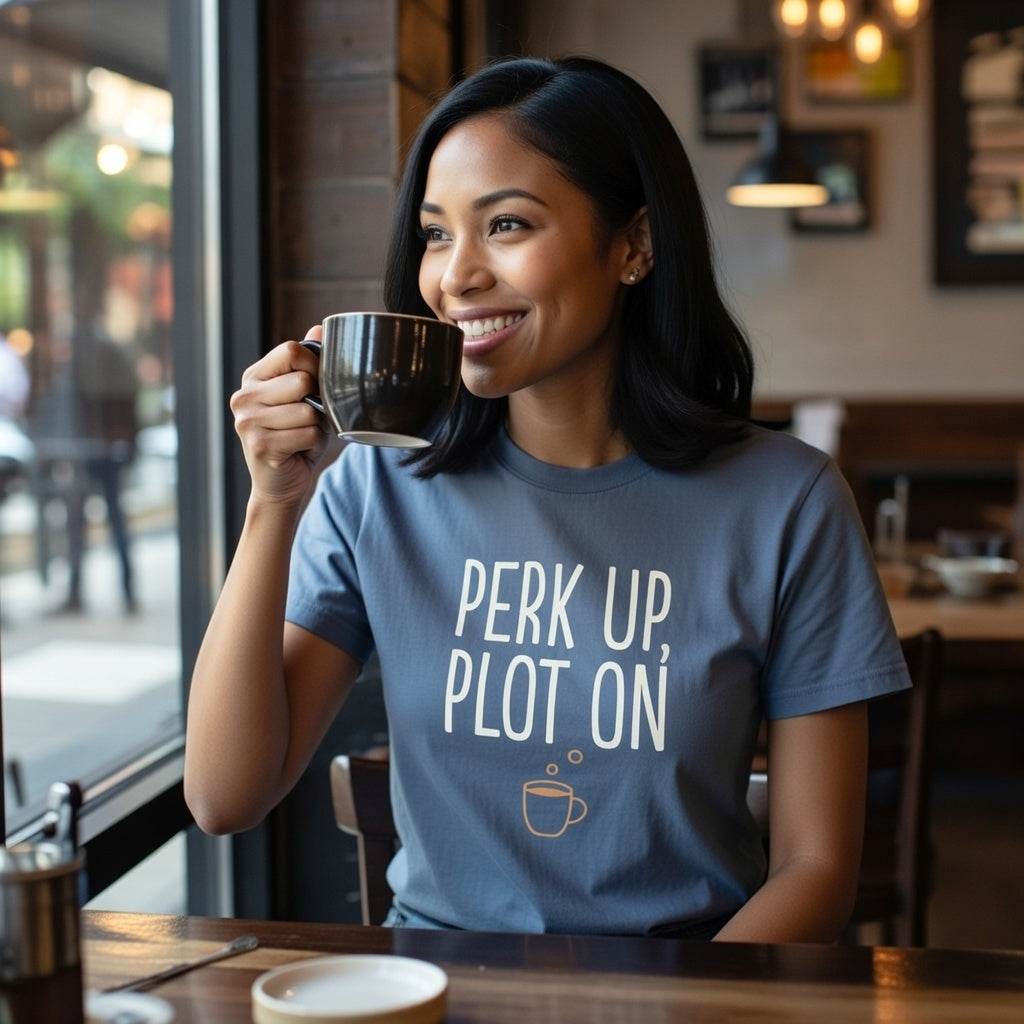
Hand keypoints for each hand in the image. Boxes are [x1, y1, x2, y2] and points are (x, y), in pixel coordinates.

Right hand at [230, 326, 328, 506]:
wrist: (280, 485)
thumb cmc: (296, 439)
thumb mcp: (304, 397)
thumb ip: (309, 363)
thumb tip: (320, 327)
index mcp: (253, 378)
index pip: (291, 350)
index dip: (315, 365)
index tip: (317, 386)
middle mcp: (244, 396)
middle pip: (303, 379)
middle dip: (318, 401)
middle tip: (308, 419)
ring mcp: (247, 420)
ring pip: (308, 410)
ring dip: (316, 427)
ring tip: (301, 436)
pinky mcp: (259, 444)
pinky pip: (307, 433)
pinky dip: (313, 443)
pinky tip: (298, 450)